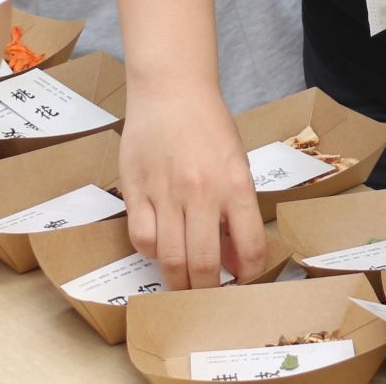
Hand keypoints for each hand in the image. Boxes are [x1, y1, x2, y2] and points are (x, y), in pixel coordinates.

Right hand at [119, 84, 266, 289]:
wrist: (172, 90)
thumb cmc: (209, 126)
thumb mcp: (237, 163)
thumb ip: (237, 210)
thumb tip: (232, 258)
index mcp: (236, 184)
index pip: (250, 247)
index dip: (247, 275)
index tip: (241, 282)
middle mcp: (202, 191)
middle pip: (204, 264)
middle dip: (207, 291)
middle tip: (206, 295)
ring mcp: (166, 192)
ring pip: (170, 259)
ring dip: (178, 281)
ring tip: (183, 284)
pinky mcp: (136, 190)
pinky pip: (142, 238)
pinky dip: (151, 252)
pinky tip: (160, 247)